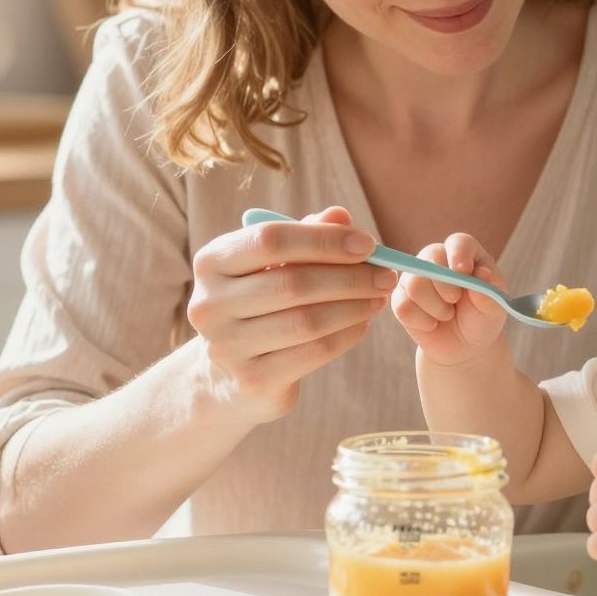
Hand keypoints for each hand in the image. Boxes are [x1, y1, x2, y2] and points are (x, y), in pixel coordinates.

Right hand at [187, 205, 397, 421]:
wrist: (229, 375)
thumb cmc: (259, 304)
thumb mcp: (274, 264)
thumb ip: (305, 235)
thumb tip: (341, 215)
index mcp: (211, 262)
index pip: (269, 239)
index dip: (324, 239)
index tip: (368, 244)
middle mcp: (209, 304)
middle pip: (292, 283)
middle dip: (349, 277)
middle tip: (386, 275)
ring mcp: (227, 347)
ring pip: (306, 321)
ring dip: (354, 307)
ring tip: (379, 298)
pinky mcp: (252, 380)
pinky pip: (314, 352)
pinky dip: (347, 335)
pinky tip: (362, 324)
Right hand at [389, 233, 510, 368]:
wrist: (464, 344)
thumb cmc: (481, 318)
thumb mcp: (493, 309)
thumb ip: (489, 292)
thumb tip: (483, 273)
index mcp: (465, 253)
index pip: (458, 242)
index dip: (458, 254)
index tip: (463, 271)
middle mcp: (437, 259)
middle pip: (430, 258)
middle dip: (444, 285)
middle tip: (455, 301)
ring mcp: (416, 276)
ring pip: (415, 283)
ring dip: (435, 307)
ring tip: (447, 315)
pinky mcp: (400, 297)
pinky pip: (403, 306)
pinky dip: (421, 321)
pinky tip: (432, 324)